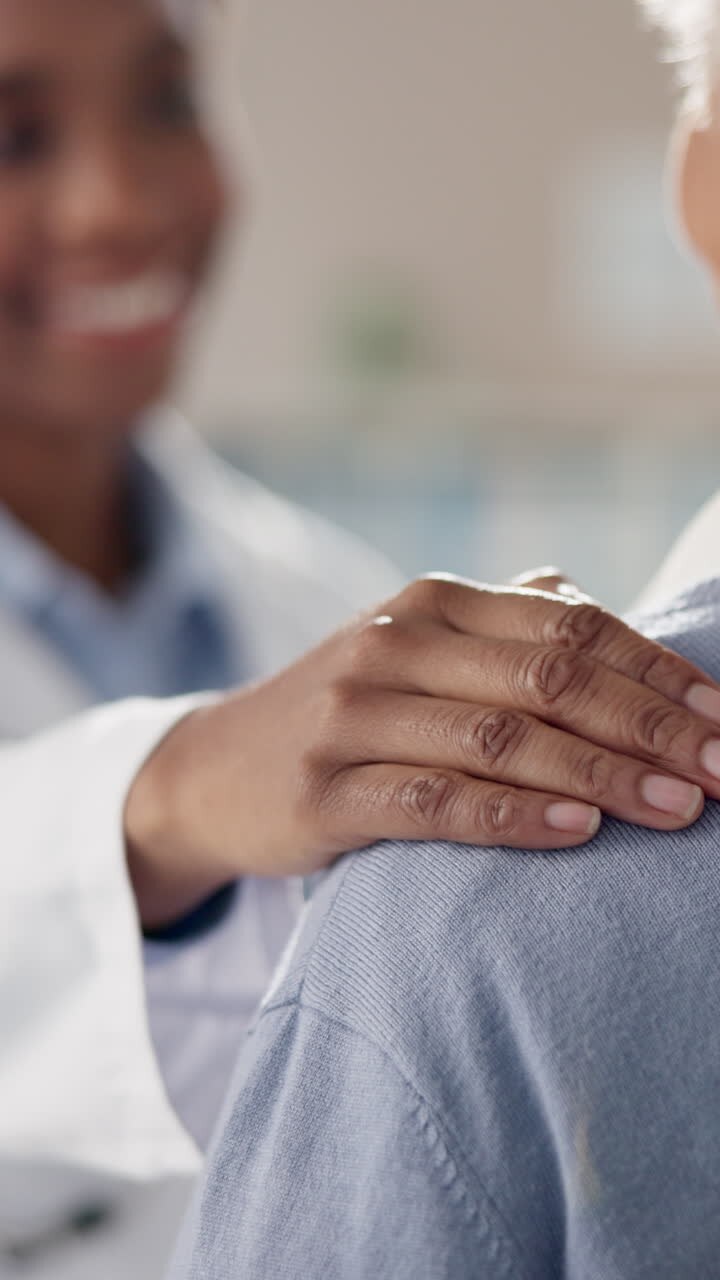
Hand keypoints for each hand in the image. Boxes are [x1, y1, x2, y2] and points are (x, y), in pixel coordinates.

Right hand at [125, 570, 719, 925]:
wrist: (216, 769)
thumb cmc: (346, 711)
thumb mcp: (415, 651)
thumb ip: (502, 626)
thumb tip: (597, 606)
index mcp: (433, 604)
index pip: (570, 627)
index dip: (657, 672)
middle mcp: (394, 645)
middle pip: (548, 678)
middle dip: (651, 726)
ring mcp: (353, 716)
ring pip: (499, 739)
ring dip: (601, 774)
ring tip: (678, 809)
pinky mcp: (324, 791)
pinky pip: (432, 802)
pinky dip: (511, 816)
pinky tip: (576, 833)